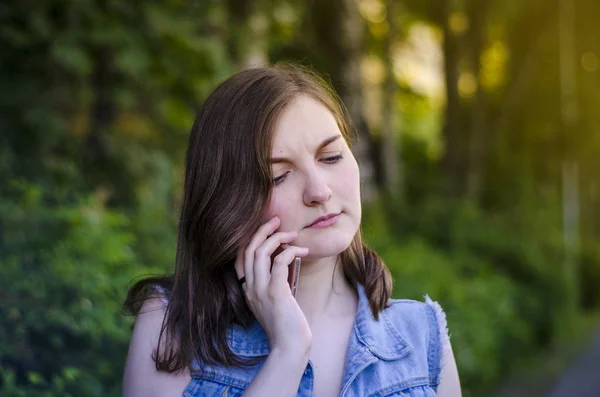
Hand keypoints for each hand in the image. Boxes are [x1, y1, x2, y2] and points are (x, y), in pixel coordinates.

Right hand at [235, 216, 311, 356]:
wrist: (289, 347)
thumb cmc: (286, 325)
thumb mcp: (274, 301)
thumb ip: (273, 283)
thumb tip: (284, 262)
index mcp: (247, 290)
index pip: (240, 257)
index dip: (251, 239)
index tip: (267, 229)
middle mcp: (250, 288)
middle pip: (248, 249)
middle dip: (262, 231)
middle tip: (276, 220)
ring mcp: (261, 290)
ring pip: (260, 252)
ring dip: (277, 238)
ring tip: (292, 234)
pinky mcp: (276, 293)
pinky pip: (279, 261)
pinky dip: (290, 251)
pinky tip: (301, 250)